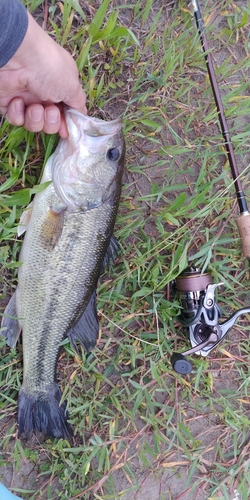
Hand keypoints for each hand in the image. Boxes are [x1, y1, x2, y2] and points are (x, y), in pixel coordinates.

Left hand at [0, 12, 86, 137]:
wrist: (20, 58)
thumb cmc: (51, 68)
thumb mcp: (73, 86)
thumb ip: (78, 104)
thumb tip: (82, 115)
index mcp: (60, 89)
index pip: (65, 113)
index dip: (65, 124)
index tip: (66, 131)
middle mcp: (44, 94)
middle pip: (50, 123)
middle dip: (51, 122)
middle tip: (49, 110)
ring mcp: (26, 99)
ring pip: (34, 124)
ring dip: (36, 119)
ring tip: (34, 107)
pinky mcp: (9, 103)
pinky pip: (16, 120)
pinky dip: (18, 114)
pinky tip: (18, 101)